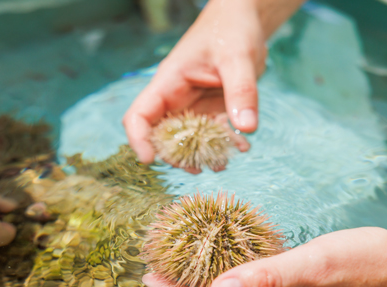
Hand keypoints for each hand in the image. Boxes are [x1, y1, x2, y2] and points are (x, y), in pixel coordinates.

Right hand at [123, 0, 267, 163]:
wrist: (244, 20)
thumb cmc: (232, 29)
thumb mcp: (238, 58)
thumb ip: (242, 92)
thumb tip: (247, 128)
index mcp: (169, 82)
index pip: (139, 115)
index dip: (139, 139)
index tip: (150, 160)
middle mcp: (176, 97)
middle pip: (161, 136)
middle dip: (177, 155)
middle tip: (200, 167)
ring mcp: (193, 105)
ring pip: (188, 140)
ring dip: (202, 155)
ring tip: (222, 163)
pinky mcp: (211, 109)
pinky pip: (212, 134)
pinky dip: (223, 144)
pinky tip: (241, 146)